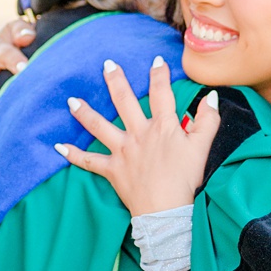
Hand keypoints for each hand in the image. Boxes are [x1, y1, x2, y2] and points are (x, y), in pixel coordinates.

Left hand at [59, 57, 218, 216]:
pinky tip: (59, 146)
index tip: (156, 60)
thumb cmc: (185, 178)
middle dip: (115, 81)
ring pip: (99, 127)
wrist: (165, 210)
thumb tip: (211, 97)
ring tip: (72, 101)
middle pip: (124, 102)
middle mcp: (138, 134)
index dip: (159, 75)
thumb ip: (208, 120)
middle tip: (107, 65)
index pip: (161, 93)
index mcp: (162, 126)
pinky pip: (88, 161)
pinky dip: (73, 155)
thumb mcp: (203, 147)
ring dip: (85, 113)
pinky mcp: (112, 169)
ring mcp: (122, 151)